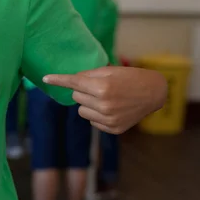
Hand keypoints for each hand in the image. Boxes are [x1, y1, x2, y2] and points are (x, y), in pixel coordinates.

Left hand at [43, 66, 166, 133]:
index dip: (58, 80)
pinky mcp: (113, 129)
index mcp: (103, 88)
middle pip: (76, 97)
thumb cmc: (131, 78)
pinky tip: (112, 109)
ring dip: (88, 104)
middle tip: (99, 87)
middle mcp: (104, 105)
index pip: (74, 83)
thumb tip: (71, 81)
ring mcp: (108, 119)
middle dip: (83, 91)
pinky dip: (97, 115)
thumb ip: (88, 76)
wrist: (154, 93)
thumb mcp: (110, 71)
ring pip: (82, 111)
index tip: (45, 78)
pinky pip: (92, 121)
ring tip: (106, 99)